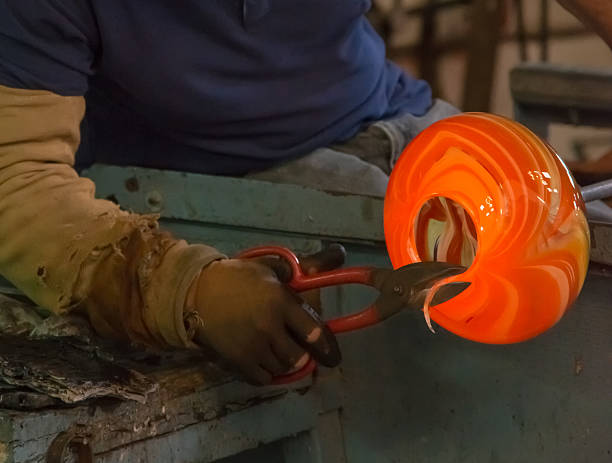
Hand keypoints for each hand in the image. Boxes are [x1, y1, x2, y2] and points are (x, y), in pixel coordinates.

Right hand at [189, 245, 344, 384]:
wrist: (196, 292)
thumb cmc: (238, 277)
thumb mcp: (272, 267)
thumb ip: (305, 269)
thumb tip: (340, 254)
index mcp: (280, 302)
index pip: (314, 332)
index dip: (327, 346)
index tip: (332, 355)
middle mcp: (269, 327)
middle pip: (299, 357)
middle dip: (303, 354)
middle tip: (299, 347)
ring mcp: (253, 347)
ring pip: (282, 368)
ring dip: (285, 362)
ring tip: (279, 350)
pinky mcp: (237, 361)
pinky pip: (263, 378)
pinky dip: (268, 372)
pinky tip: (264, 359)